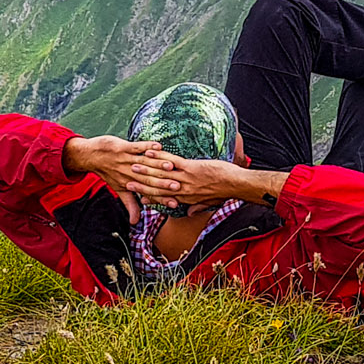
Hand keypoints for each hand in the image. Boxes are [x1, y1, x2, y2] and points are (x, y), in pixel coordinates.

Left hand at [63, 135, 173, 223]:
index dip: (162, 198)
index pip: (148, 192)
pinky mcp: (122, 148)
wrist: (92, 156)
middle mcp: (127, 173)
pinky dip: (147, 146)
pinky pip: (136, 147)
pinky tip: (158, 146)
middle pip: (148, 179)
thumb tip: (135, 221)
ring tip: (171, 167)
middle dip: (164, 183)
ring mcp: (125, 160)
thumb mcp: (119, 189)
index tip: (175, 203)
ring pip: (144, 163)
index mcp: (129, 184)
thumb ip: (130, 204)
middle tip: (178, 186)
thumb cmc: (108, 172)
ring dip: (158, 164)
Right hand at [126, 157, 287, 210]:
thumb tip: (189, 211)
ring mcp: (186, 178)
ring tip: (132, 165)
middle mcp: (183, 189)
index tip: (137, 196)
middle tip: (127, 180)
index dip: (149, 196)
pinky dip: (160, 157)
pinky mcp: (191, 168)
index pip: (163, 197)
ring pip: (161, 175)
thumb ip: (196, 205)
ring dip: (146, 169)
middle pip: (158, 187)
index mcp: (186, 197)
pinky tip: (150, 152)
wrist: (236, 184)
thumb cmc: (224, 191)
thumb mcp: (209, 201)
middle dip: (141, 184)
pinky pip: (172, 162)